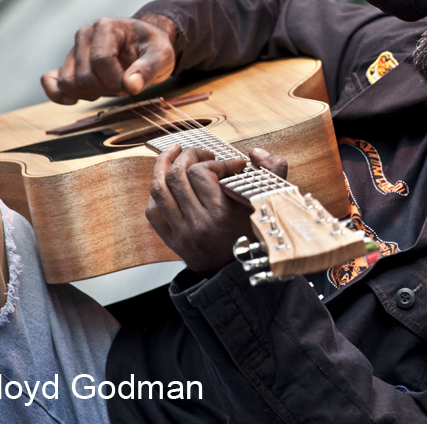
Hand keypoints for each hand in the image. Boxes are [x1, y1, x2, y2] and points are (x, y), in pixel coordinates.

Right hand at [40, 14, 176, 104]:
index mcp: (106, 27)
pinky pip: (50, 81)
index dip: (116, 80)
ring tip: (108, 88)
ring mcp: (74, 51)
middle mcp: (85, 36)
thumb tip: (130, 85)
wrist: (145, 45)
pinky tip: (73, 101)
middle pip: (84, 76)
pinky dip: (58, 94)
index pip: (101, 60)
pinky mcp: (68, 65)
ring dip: (89, 94)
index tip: (130, 83)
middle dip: (106, 89)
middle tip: (123, 85)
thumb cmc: (152, 48)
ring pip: (68, 82)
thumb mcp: (161, 56)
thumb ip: (148, 69)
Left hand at [146, 146, 288, 276]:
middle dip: (188, 156)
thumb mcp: (272, 203)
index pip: (202, 173)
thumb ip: (273, 171)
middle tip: (204, 153)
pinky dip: (157, 192)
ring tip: (175, 153)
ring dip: (163, 166)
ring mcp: (181, 234)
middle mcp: (197, 225)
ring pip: (158, 190)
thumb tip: (254, 153)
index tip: (235, 164)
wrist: (244, 273)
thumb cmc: (259, 237)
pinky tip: (167, 182)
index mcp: (220, 216)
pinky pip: (153, 211)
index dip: (217, 161)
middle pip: (177, 176)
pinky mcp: (172, 241)